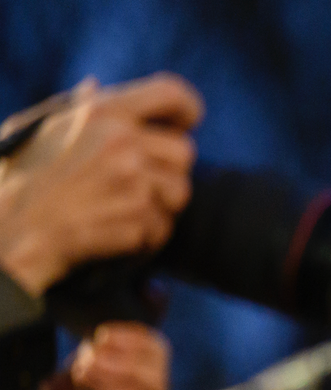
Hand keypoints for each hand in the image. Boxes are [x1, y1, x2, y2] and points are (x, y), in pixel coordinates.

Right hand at [0, 73, 202, 295]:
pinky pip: (163, 227)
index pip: (173, 94)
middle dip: (168, 171)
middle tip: (137, 182)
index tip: (184, 124)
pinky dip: (144, 235)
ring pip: (180, 192)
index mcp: (103, 111)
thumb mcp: (40, 128)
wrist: (12, 230)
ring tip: (120, 207)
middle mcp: (121, 140)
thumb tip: (96, 85)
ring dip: (158, 205)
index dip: (186, 110)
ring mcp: (131, 180)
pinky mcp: (136, 218)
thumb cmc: (22, 178)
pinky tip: (113, 230)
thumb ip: (77, 109)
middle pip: (185, 152)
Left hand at [0, 323, 169, 389]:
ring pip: (158, 376)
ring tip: (89, 362)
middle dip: (131, 336)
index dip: (134, 322)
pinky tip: (95, 379)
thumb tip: (75, 354)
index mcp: (100, 382)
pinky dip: (125, 386)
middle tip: (97, 339)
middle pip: (154, 352)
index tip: (121, 307)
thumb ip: (49, 381)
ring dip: (127, 359)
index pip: (131, 343)